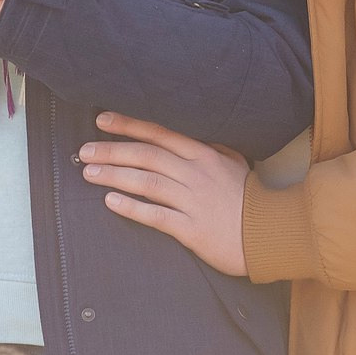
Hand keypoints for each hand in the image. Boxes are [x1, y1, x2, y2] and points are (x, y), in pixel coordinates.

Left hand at [78, 113, 250, 275]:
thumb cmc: (249, 199)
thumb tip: (186, 135)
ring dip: (114, 176)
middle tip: (85, 151)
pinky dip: (131, 208)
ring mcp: (193, 201)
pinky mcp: (191, 229)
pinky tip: (110, 202)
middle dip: (112, 151)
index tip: (102, 120)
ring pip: (147, 182)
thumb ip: (210, 147)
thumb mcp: (234, 163)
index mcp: (203, 155)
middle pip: (146, 156)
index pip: (160, 133)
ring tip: (89, 173)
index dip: (129, 125)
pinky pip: (156, 216)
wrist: (270, 234)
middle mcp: (195, 174)